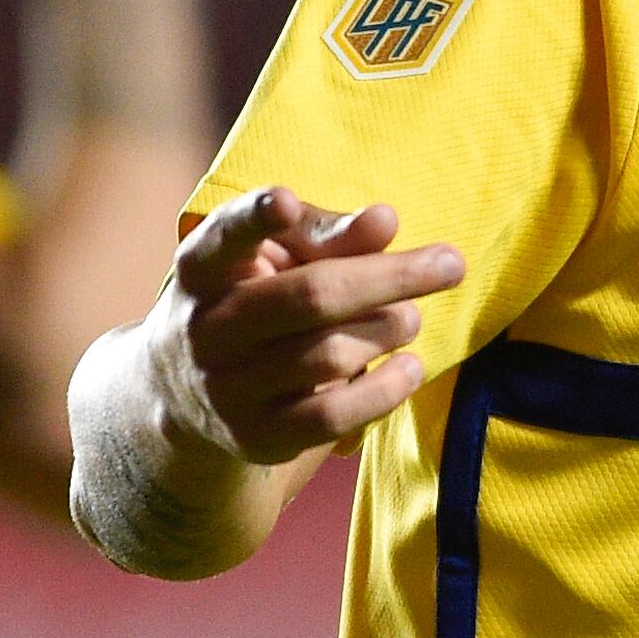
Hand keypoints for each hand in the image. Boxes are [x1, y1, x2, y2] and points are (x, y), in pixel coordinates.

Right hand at [156, 190, 466, 464]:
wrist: (187, 392)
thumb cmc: (255, 297)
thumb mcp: (277, 256)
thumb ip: (328, 236)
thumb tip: (386, 222)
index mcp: (202, 269)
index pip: (222, 238)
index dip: (254, 220)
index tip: (286, 201)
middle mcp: (203, 329)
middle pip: (308, 297)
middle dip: (389, 278)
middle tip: (451, 264)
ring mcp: (225, 388)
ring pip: (328, 356)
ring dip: (387, 331)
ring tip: (411, 318)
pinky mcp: (254, 436)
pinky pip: (333, 416)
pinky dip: (385, 391)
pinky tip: (410, 367)